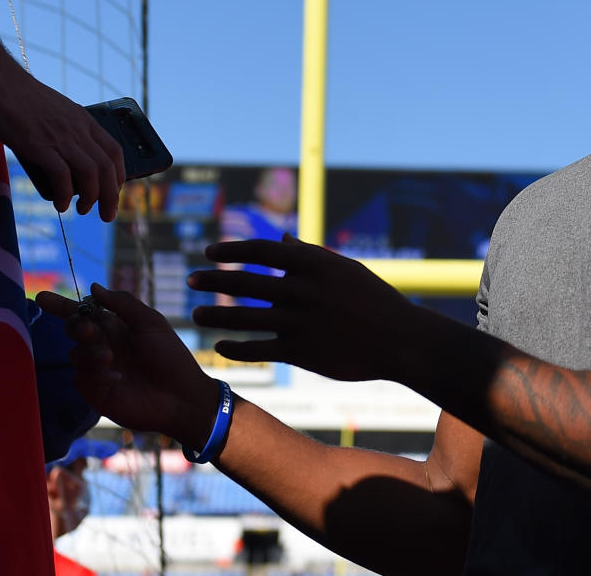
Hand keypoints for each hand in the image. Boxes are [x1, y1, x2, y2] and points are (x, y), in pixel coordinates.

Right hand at [0, 68, 124, 218]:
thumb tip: (66, 159)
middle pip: (107, 167)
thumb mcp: (55, 111)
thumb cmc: (19, 97)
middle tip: (106, 215)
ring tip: (83, 211)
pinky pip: (62, 175)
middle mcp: (77, 129)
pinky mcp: (39, 145)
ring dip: (92, 198)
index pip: (115, 151)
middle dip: (111, 196)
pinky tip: (60, 204)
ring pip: (90, 173)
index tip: (113, 192)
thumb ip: (65, 131)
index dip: (118, 176)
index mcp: (83, 120)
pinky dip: (65, 194)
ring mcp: (59, 137)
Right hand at [37, 285, 217, 446]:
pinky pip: (82, 376)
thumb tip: (94, 286)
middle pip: (73, 329)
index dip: (61, 305)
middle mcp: (101, 345)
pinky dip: (96, 374)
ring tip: (110, 358)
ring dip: (89, 352)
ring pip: (74, 353)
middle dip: (77, 326)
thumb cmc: (170, 357)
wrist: (181, 396)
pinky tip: (116, 378)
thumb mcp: (150, 323)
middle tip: (90, 331)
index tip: (41, 297)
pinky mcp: (94, 390)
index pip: (82, 312)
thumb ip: (123, 303)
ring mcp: (96, 369)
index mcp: (114, 326)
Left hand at [188, 236, 418, 381]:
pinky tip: (220, 347)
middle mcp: (301, 290)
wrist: (400, 339)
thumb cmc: (373, 300)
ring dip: (216, 317)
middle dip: (213, 280)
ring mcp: (299, 322)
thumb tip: (282, 239)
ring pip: (244, 318)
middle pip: (244, 282)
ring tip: (196, 316)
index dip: (232, 250)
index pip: (261, 250)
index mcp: (312, 264)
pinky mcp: (301, 352)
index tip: (211, 252)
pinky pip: (259, 348)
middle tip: (191, 281)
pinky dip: (236, 348)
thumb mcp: (344, 269)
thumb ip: (309, 255)